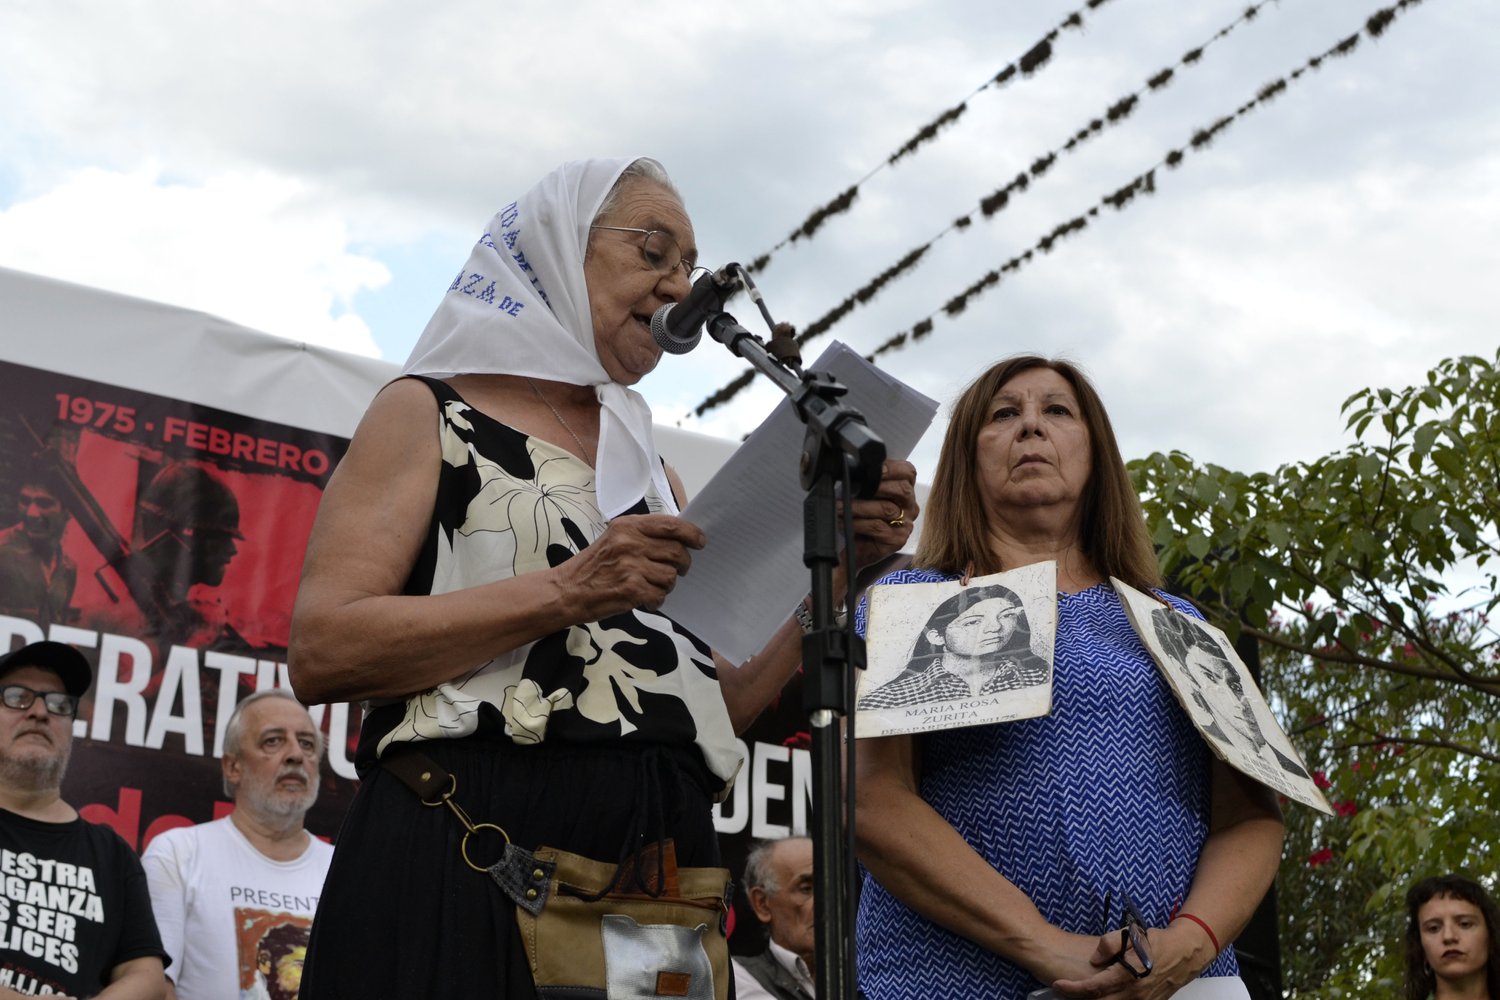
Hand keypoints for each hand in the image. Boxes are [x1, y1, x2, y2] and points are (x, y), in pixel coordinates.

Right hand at [554, 513, 704, 617]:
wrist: (566, 590)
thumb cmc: (593, 566)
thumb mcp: (615, 539)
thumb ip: (643, 536)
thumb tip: (679, 540)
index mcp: (628, 526)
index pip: (671, 525)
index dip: (692, 533)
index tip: (700, 542)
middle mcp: (630, 543)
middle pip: (677, 552)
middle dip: (683, 564)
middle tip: (677, 571)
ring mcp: (631, 566)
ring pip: (671, 576)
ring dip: (666, 585)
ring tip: (651, 586)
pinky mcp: (631, 589)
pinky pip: (660, 595)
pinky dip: (656, 601)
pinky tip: (645, 600)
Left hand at [838, 459, 918, 572]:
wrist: (855, 550)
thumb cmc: (860, 519)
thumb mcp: (864, 496)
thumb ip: (867, 481)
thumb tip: (854, 468)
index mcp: (905, 491)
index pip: (907, 472)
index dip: (892, 468)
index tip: (873, 468)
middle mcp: (910, 507)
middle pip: (903, 489)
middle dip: (876, 486)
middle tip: (853, 487)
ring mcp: (906, 524)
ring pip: (886, 508)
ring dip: (859, 506)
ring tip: (840, 506)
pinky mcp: (898, 540)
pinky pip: (877, 527)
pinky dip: (857, 523)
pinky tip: (844, 522)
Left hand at [1046, 922, 1211, 999]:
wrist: (1184, 953)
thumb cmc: (1155, 942)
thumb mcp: (1131, 934)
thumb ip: (1108, 943)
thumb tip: (1094, 958)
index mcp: (1127, 976)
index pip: (1094, 987)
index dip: (1073, 989)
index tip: (1058, 985)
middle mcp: (1134, 994)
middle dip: (1080, 999)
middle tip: (1064, 991)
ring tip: (1080, 993)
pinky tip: (1103, 994)